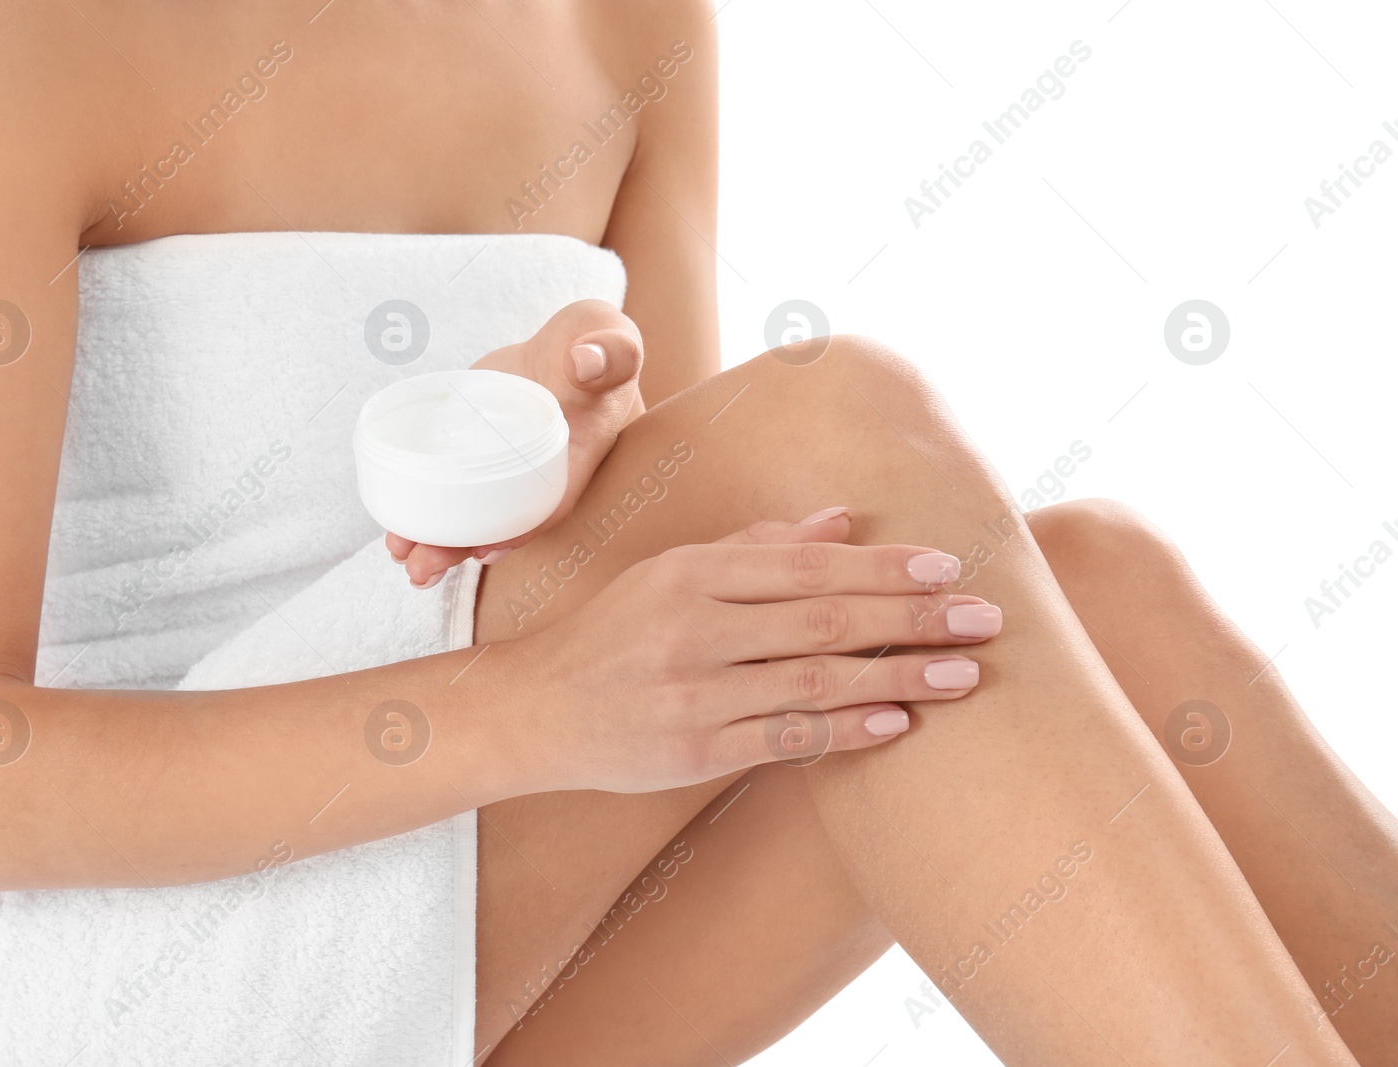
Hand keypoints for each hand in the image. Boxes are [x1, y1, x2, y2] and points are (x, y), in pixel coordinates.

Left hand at [387, 299, 643, 586]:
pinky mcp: (479, 457)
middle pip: (502, 523)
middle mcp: (540, 475)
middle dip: (461, 548)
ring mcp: (506, 471)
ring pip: (474, 514)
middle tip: (420, 570)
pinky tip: (397, 529)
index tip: (487, 549)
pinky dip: (426, 507)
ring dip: (438, 541)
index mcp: (578, 456)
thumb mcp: (607, 336)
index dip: (521, 530)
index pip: (551, 503)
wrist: (567, 345)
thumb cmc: (594, 342)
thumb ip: (611, 350)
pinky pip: (452, 489)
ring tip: (400, 555)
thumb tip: (585, 362)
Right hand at [501, 507, 1003, 793]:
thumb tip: (843, 520)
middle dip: (910, 619)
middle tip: (982, 619)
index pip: (806, 564)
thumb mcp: (671, 571)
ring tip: (963, 675)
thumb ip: (757, 547)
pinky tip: (899, 724)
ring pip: (814, 682)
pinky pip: (785, 741)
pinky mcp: (694, 751)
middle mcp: (692, 628)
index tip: (946, 568)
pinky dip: (846, 732)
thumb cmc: (615, 632)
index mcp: (691, 573)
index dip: (882, 567)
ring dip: (897, 677)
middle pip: (823, 619)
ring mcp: (693, 693)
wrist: (537, 709)